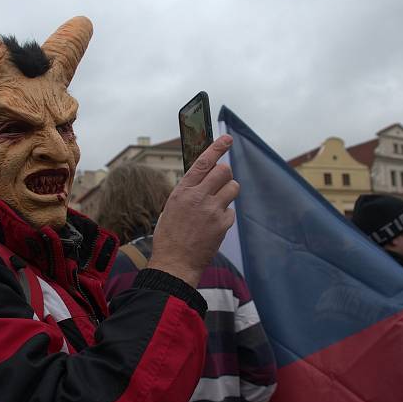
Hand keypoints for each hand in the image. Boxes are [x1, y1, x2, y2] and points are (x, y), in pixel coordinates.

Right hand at [148, 135, 238, 287]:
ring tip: (216, 205)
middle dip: (225, 174)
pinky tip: (213, 225)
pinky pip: (231, 211)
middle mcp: (198, 196)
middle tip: (220, 183)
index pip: (203, 161)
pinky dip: (225, 216)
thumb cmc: (169, 236)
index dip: (217, 147)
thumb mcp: (171, 207)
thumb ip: (188, 191)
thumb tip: (203, 180)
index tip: (227, 138)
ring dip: (228, 193)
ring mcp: (212, 210)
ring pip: (233, 188)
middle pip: (224, 171)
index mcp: (182, 190)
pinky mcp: (222, 224)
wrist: (175, 263)